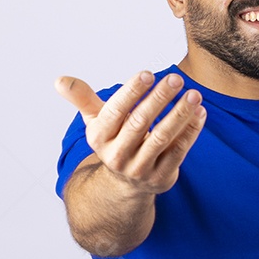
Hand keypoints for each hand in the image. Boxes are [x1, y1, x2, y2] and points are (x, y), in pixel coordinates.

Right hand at [55, 71, 205, 195]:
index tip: (148, 73)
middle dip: (159, 99)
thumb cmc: (114, 141)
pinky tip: (200, 112)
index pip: (115, 111)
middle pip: (140, 123)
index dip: (131, 92)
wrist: (125, 185)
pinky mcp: (162, 177)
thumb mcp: (96, 121)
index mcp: (100, 137)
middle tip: (176, 78)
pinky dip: (191, 131)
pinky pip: (179, 151)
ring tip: (194, 94)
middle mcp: (117, 155)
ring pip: (163, 138)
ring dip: (180, 114)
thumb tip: (59, 80)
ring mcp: (140, 168)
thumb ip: (82, 99)